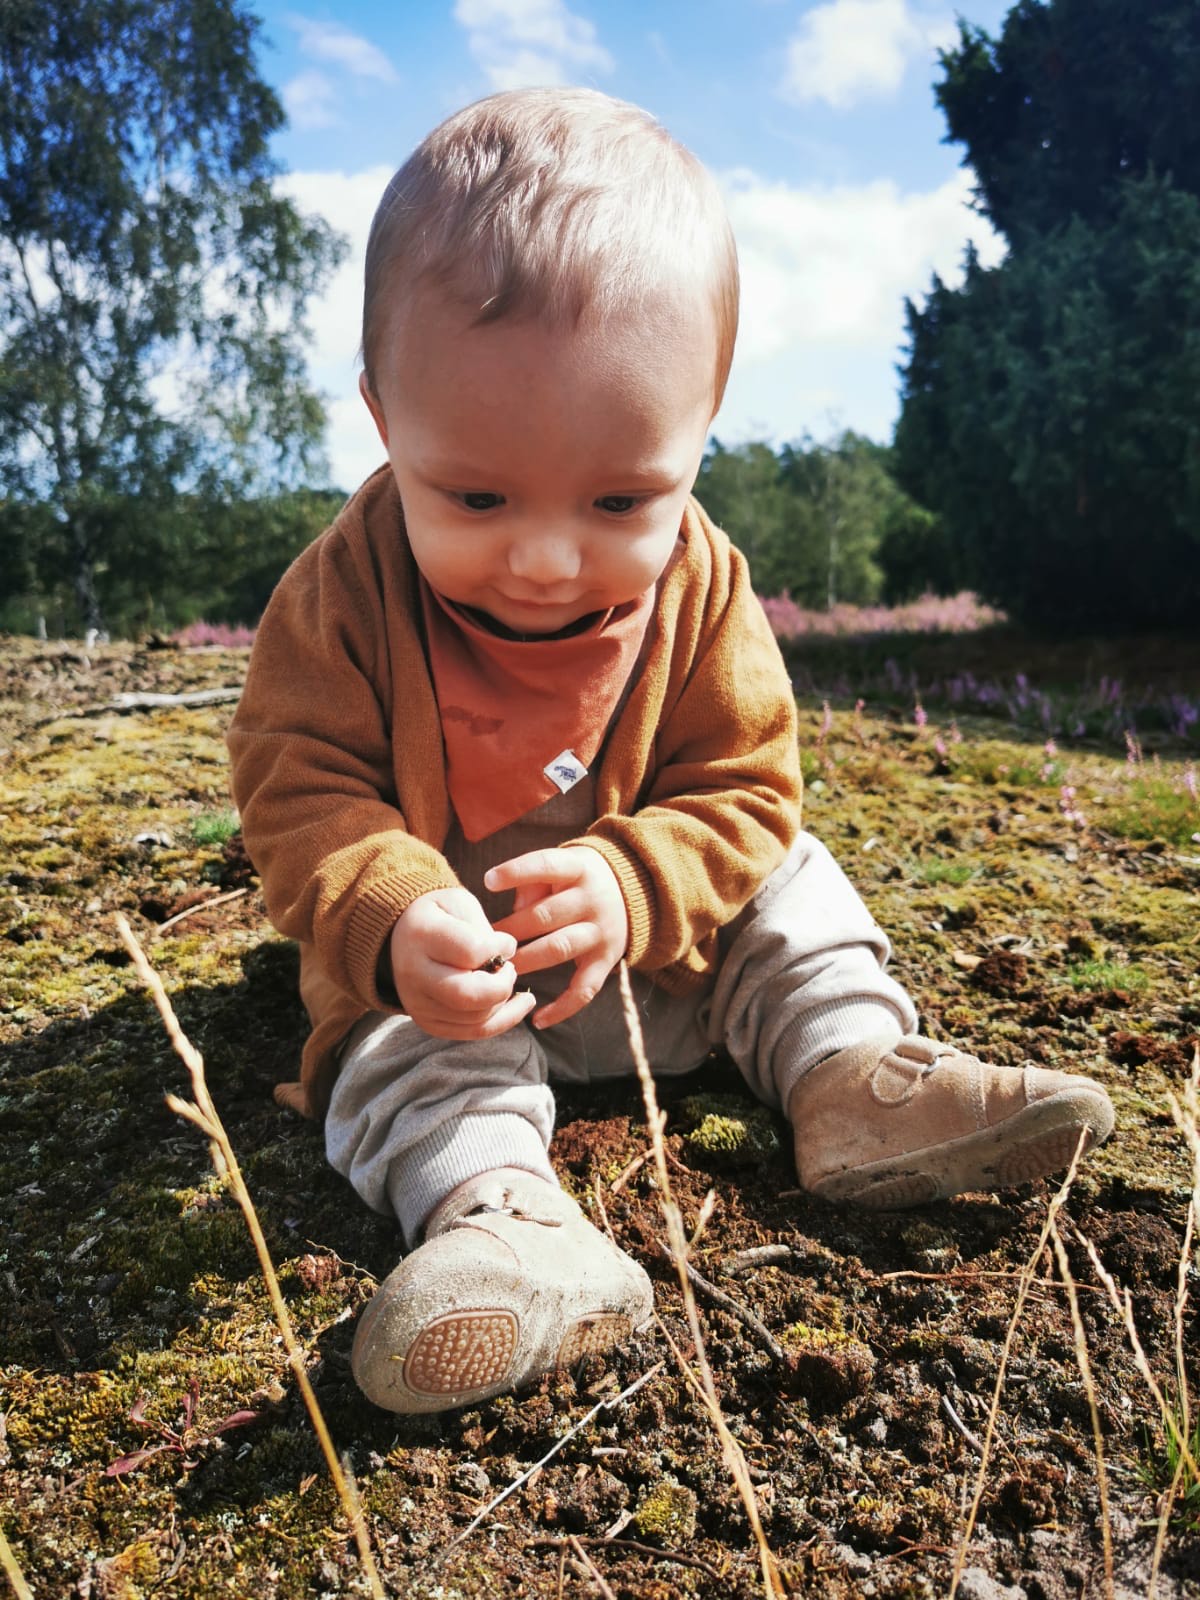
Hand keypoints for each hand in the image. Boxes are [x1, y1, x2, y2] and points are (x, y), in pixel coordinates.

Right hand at [388, 887, 535, 1038]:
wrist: (401, 939)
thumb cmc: (440, 917)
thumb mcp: (458, 902)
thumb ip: (482, 926)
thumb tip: (505, 955)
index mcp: (422, 935)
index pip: (470, 952)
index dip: (498, 948)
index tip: (505, 942)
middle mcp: (415, 974)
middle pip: (468, 995)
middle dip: (502, 985)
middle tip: (509, 969)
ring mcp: (419, 1004)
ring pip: (476, 1018)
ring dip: (503, 1000)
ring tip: (506, 978)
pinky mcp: (429, 1023)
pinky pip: (474, 1032)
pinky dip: (504, 1020)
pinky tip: (520, 1004)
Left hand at [486, 847, 627, 1029]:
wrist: (634, 891)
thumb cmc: (577, 878)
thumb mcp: (562, 864)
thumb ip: (533, 880)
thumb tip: (512, 912)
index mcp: (578, 869)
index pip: (546, 866)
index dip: (516, 872)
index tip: (488, 880)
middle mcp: (593, 900)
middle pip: (545, 915)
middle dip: (510, 930)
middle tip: (482, 942)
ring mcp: (601, 933)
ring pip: (559, 948)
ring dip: (526, 960)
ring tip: (500, 969)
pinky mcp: (606, 961)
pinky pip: (584, 989)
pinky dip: (562, 1008)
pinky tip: (537, 1019)